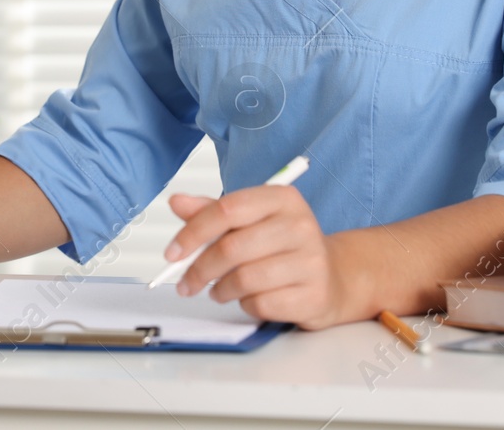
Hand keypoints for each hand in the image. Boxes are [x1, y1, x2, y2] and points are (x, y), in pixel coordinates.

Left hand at [166, 185, 356, 330]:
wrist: (331, 277)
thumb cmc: (281, 246)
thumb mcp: (250, 221)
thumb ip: (212, 212)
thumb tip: (176, 201)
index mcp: (282, 198)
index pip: (227, 209)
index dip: (192, 232)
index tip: (172, 253)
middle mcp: (300, 225)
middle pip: (232, 247)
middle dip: (199, 269)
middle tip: (186, 283)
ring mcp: (311, 261)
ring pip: (244, 279)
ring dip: (221, 290)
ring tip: (219, 290)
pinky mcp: (313, 295)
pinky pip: (261, 304)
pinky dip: (245, 305)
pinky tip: (248, 299)